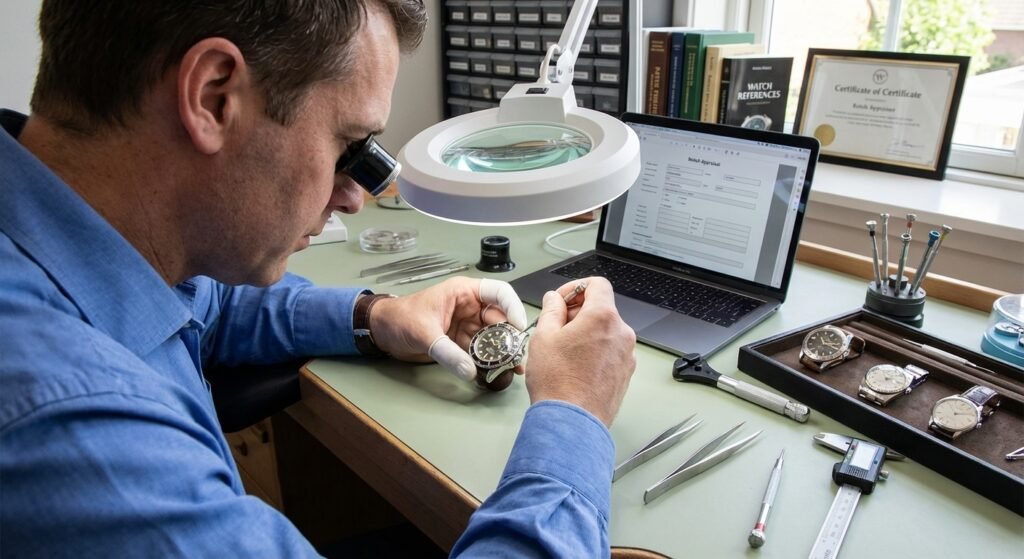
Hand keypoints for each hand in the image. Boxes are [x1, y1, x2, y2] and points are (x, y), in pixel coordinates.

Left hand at [368, 277, 526, 380]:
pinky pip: (480, 351)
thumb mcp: (424, 332)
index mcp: (463, 292)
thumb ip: (447, 352)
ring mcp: (466, 325)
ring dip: (502, 352)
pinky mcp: (461, 341)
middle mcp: (470, 307)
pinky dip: (488, 361)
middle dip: (510, 336)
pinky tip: (496, 371)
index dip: (513, 307)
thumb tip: (469, 370)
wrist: (382, 332)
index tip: (519, 327)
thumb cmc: (400, 318)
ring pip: (493, 337)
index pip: (499, 293)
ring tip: (512, 367)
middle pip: (500, 319)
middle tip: (517, 355)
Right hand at [525, 277, 635, 426]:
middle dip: (578, 312)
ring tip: (563, 351)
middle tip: (555, 327)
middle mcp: (621, 333)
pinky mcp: (625, 373)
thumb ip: (552, 310)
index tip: (562, 300)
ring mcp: (626, 355)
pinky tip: (575, 366)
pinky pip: (610, 351)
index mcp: (603, 317)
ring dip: (586, 333)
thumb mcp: (544, 336)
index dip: (576, 287)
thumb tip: (555, 300)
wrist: (571, 422)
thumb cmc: (558, 383)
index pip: (597, 284)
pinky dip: (595, 351)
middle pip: (602, 308)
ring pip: (606, 331)